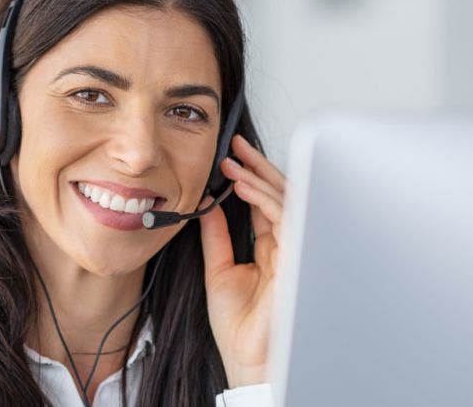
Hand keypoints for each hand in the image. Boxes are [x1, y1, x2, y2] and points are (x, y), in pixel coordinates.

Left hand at [198, 134, 285, 387]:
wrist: (247, 358)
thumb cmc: (239, 326)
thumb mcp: (218, 268)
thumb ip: (216, 235)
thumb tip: (206, 205)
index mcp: (270, 248)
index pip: (264, 203)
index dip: (249, 177)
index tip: (230, 156)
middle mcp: (286, 246)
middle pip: (279, 195)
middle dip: (259, 166)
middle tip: (236, 145)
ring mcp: (294, 250)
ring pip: (286, 201)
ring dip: (258, 178)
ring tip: (234, 162)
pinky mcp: (296, 258)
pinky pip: (285, 218)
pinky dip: (263, 198)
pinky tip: (243, 185)